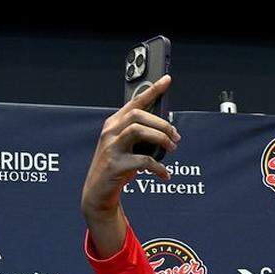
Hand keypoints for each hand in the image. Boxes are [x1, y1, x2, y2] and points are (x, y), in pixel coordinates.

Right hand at [80, 73, 179, 224]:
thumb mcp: (129, 148)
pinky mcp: (115, 166)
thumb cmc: (118, 168)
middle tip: (176, 137)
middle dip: (162, 124)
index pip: (135, 102)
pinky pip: (142, 161)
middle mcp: (110, 132)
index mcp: (114, 124)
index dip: (152, 90)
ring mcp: (111, 148)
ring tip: (172, 149)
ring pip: (138, 131)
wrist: (98, 193)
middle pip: (138, 115)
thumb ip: (143, 137)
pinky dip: (159, 167)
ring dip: (160, 139)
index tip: (167, 80)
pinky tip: (165, 174)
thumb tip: (168, 130)